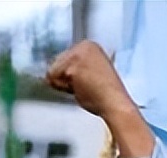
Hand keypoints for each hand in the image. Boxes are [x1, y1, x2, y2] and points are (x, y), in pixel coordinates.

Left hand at [45, 42, 154, 157]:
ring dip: (64, 85)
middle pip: (55, 64)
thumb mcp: (90, 74)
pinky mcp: (72, 64)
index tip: (86, 82)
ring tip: (83, 88)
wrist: (114, 102)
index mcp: (89, 45)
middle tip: (85, 87)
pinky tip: (79, 89)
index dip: (69, 77)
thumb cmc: (105, 95)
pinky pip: (52, 78)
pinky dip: (63, 88)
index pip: (62, 60)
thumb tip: (51, 75)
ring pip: (52, 71)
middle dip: (65, 80)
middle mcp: (83, 45)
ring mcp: (77, 53)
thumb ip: (74, 69)